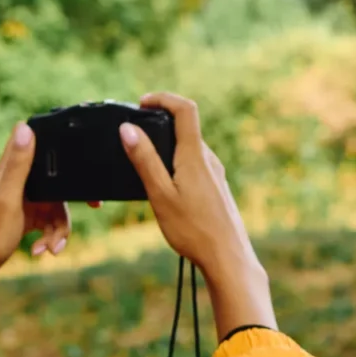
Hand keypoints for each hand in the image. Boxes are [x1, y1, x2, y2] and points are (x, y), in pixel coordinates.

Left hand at [0, 122, 94, 308]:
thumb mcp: (8, 198)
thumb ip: (18, 165)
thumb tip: (25, 127)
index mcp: (13, 170)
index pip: (39, 144)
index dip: (61, 146)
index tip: (81, 161)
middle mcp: (19, 181)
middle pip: (58, 181)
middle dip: (73, 198)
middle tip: (95, 204)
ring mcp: (25, 200)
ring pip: (58, 205)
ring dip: (60, 228)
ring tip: (53, 248)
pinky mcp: (28, 216)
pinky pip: (51, 221)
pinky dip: (51, 237)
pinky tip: (42, 250)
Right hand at [119, 92, 276, 338]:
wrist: (227, 258)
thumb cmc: (193, 230)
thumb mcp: (160, 194)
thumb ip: (144, 160)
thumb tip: (128, 129)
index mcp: (194, 155)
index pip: (185, 109)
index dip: (163, 98)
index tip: (142, 103)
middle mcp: (209, 160)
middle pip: (186, 128)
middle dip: (159, 126)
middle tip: (135, 136)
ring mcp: (216, 174)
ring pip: (190, 149)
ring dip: (168, 148)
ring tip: (146, 165)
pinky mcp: (217, 189)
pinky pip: (196, 167)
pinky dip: (177, 166)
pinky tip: (167, 189)